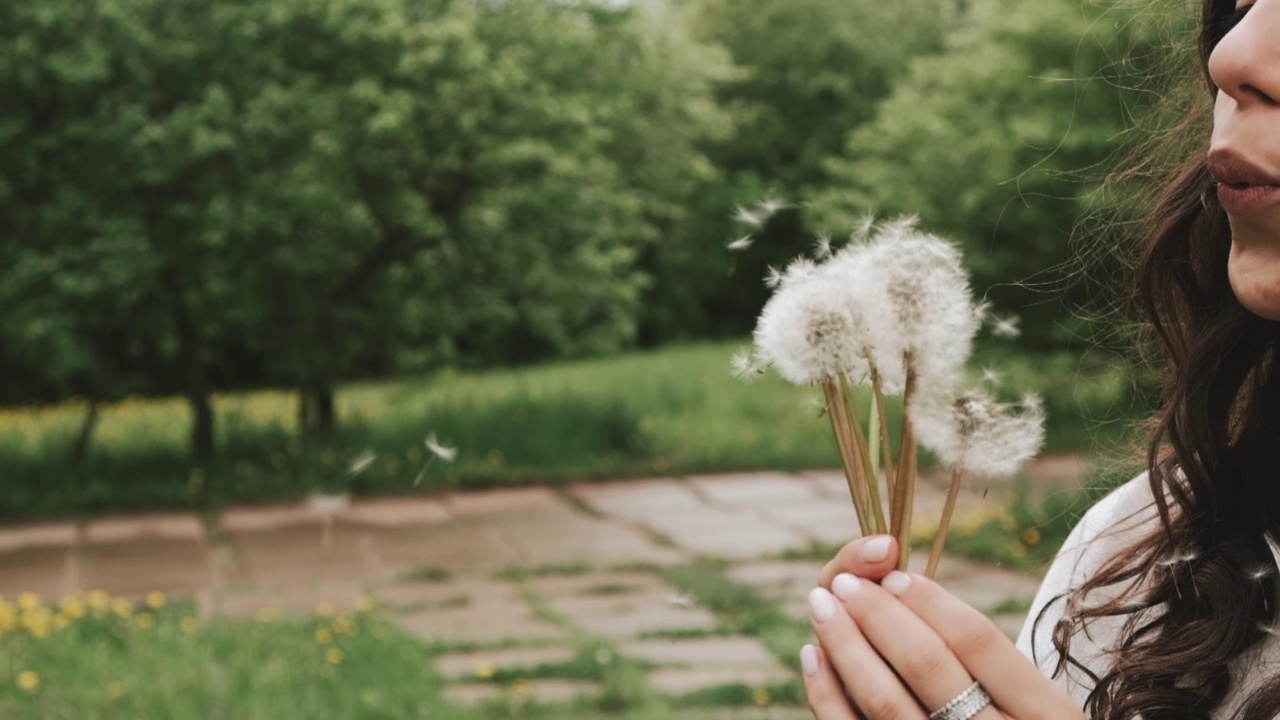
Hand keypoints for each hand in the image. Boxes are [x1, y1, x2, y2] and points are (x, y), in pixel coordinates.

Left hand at [802, 536, 1082, 719]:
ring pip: (884, 701)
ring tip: (822, 604)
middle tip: (845, 584)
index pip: (977, 640)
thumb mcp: (1025, 697)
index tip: (893, 575)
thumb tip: (894, 585)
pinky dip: (827, 693)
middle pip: (926, 664)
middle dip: (878, 614)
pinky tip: (815, 656)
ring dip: (845, 644)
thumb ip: (979, 654)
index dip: (929, 601)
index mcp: (1045, 712)